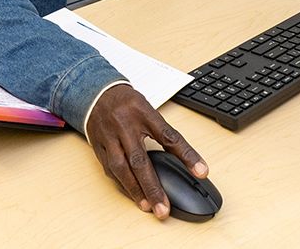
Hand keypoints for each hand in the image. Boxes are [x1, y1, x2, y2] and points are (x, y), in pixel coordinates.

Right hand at [85, 84, 208, 219]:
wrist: (97, 92)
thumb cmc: (127, 103)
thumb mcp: (149, 109)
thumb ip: (164, 132)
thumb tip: (186, 159)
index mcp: (143, 113)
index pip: (169, 136)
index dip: (187, 155)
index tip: (201, 172)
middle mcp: (124, 125)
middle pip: (140, 160)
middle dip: (153, 187)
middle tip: (163, 207)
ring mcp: (108, 136)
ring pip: (120, 168)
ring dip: (134, 190)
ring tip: (147, 206)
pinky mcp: (98, 146)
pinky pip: (108, 169)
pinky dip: (121, 184)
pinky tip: (131, 194)